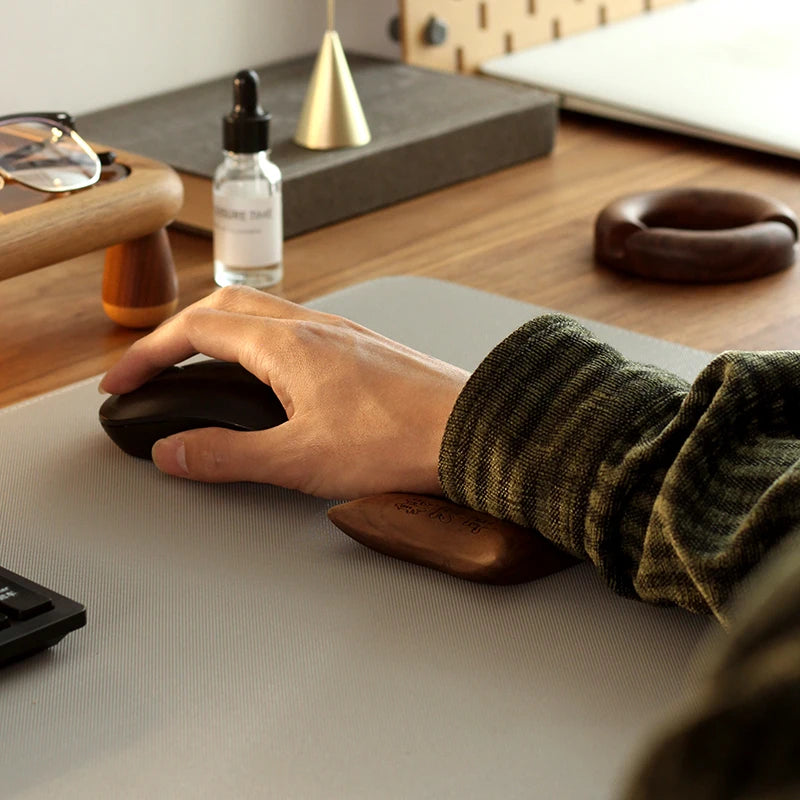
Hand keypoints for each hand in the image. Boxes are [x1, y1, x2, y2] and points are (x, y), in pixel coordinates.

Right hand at [100, 286, 469, 498]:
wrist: (471, 430)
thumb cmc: (399, 440)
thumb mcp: (298, 459)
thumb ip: (228, 455)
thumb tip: (175, 453)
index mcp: (286, 343)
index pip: (194, 330)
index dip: (148, 355)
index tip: (122, 380)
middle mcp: (312, 326)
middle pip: (223, 307)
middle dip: (178, 334)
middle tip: (156, 367)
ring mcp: (341, 333)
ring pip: (262, 314)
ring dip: (221, 333)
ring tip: (203, 367)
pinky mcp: (362, 348)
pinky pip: (294, 329)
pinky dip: (260, 343)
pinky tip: (271, 376)